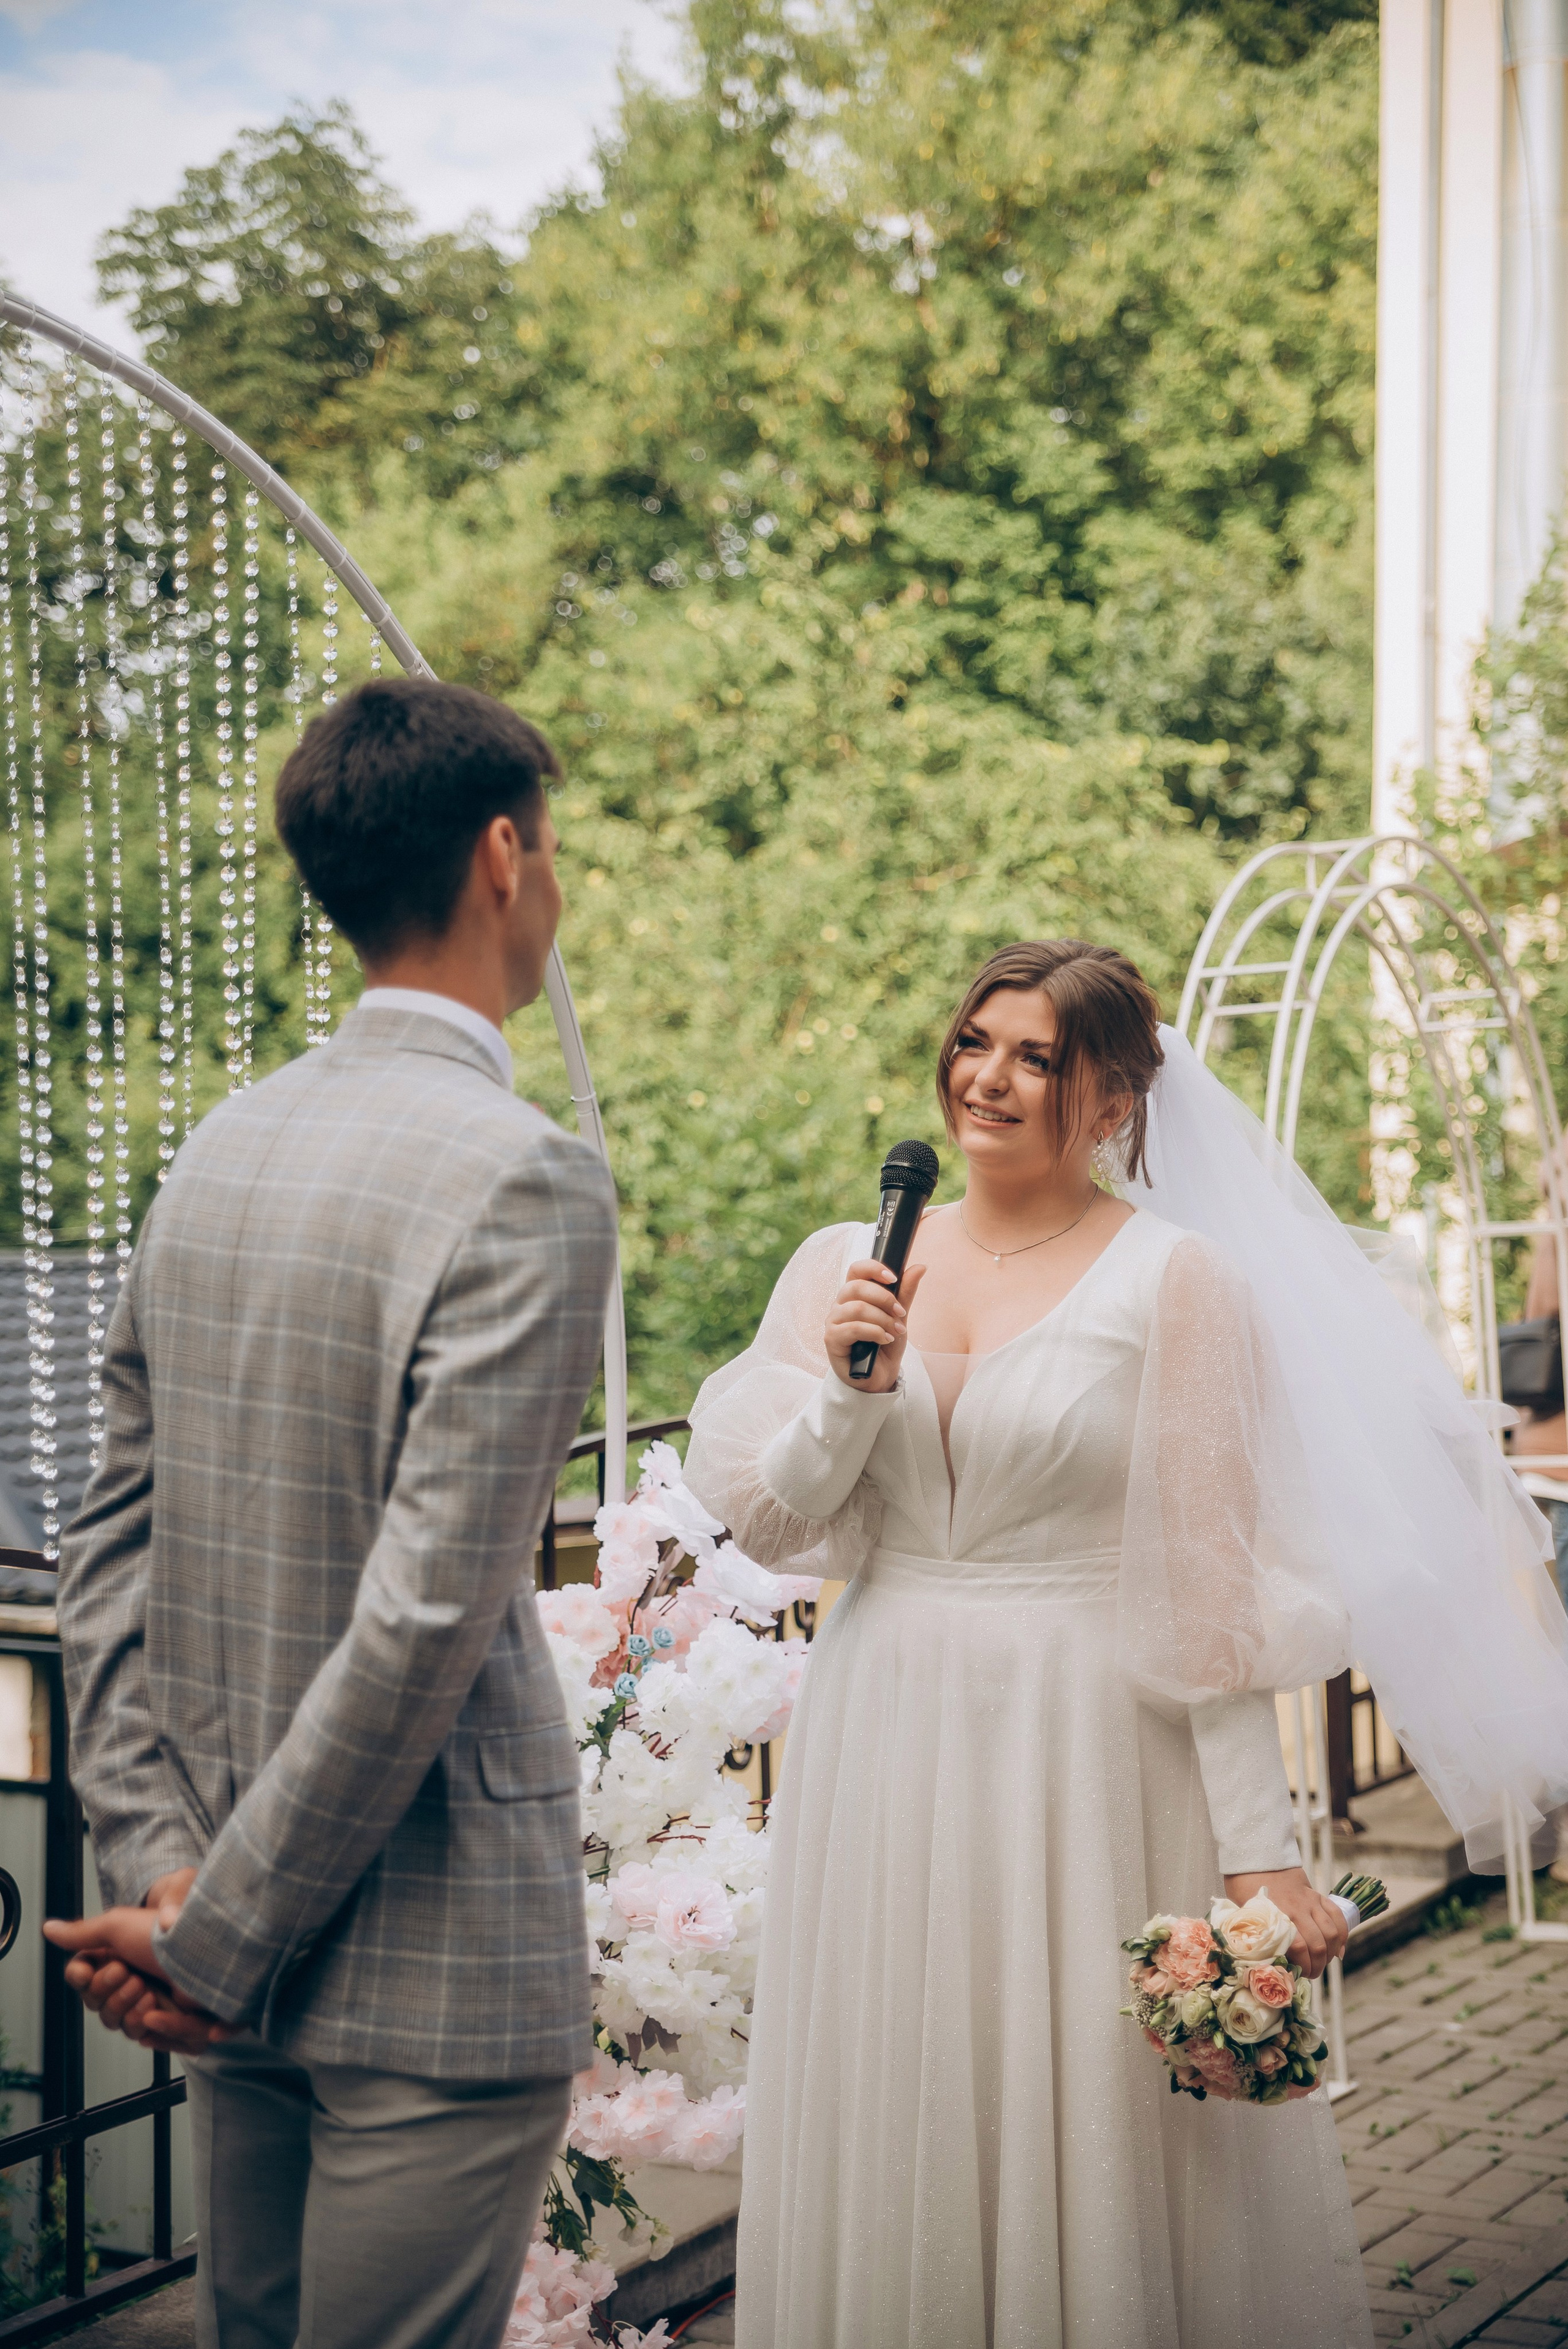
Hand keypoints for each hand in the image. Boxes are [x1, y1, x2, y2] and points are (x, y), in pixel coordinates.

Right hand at [44, 1871, 231, 2054]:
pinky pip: (162, 2041)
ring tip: (148, 1992)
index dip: (87, 1983)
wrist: (214, 1947)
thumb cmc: (168, 1934)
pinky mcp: (183, 2023)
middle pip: (103, 2011)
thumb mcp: (120, 1925)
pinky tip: (159, 2014)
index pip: (86, 1986)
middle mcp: (137, 1983)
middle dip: (111, 1996)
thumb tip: (49, 1928)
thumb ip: (84, 1933)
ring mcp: (159, 2003)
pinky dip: (162, 2029)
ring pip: (127, 2027)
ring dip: (132, 2012)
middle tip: (128, 1975)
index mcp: (120, 1961)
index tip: (87, 1971)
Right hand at [824, 1259, 927, 1392]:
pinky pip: (853, 1328)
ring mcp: (833, 1321)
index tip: (894, 1279)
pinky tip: (884, 1339)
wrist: (880, 1376)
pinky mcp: (832, 1339)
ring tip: (896, 1331)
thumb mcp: (899, 1316)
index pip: (857, 1269)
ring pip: (857, 1308)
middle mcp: (840, 1304)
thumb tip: (920, 1267)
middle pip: (857, 1287)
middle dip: (885, 1299)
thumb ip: (905, 1293)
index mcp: (854, 1294)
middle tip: (901, 1313)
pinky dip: (874, 1332)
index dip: (874, 1268)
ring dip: (883, 1319)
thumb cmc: (885, 1344)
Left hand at [1221, 1867, 1348, 1980]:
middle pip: (1318, 1944)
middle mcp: (1297, 1909)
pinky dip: (1342, 1934)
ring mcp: (1310, 1901)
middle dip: (1318, 1965)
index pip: (1298, 1947)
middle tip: (1311, 1973)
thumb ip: (1257, 1935)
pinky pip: (1337, 1916)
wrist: (1256, 1857)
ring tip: (1322, 1962)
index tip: (1299, 1975)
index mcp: (1276, 1915)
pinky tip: (1338, 1949)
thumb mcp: (1244, 1912)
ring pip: (1331, 1932)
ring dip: (1330, 1953)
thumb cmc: (1244, 1886)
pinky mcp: (1317, 1895)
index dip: (1303, 1966)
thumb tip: (1266, 1962)